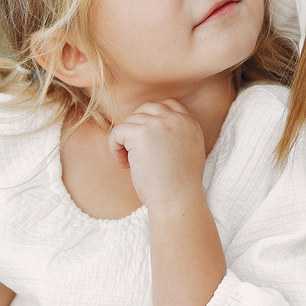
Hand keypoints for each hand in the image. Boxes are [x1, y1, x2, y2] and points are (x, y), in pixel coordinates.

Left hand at [107, 99, 207, 213]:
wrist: (178, 201)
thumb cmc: (179, 187)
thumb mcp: (188, 153)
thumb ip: (175, 135)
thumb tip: (148, 130)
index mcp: (190, 123)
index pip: (169, 104)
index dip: (153, 120)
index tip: (147, 142)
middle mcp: (177, 119)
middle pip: (147, 108)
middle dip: (137, 128)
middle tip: (135, 152)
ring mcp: (159, 124)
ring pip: (130, 121)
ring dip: (125, 141)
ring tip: (129, 163)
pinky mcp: (141, 133)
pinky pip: (117, 131)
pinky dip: (114, 147)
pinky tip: (123, 165)